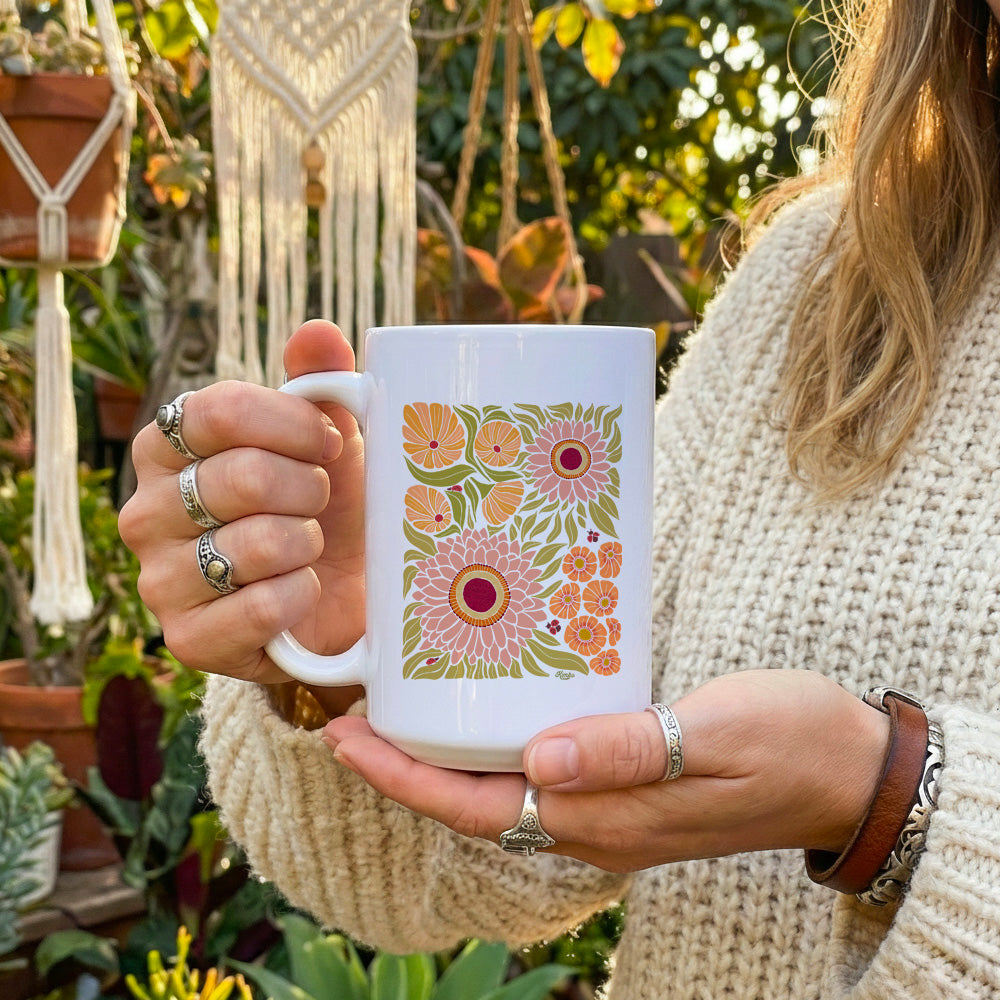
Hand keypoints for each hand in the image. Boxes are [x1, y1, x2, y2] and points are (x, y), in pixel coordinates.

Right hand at [119, 320, 365, 705]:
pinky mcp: (187, 640)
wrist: (341, 596)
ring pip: (255, 543)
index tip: (331, 443)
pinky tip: (303, 591)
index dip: (294, 425)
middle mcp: (145, 510)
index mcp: (168, 448)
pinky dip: (303, 595)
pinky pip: (262, 606)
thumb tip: (319, 332)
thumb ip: (320, 384)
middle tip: (321, 502)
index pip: (218, 411)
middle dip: (310, 489)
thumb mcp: (328, 441)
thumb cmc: (327, 508)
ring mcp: (158, 580)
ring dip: (307, 543)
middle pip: (243, 476)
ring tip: (309, 547)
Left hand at [321, 669, 889, 872]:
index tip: (348, 740)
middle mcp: (595, 823)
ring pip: (500, 791)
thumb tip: (538, 762)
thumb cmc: (788, 743)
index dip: (404, 777)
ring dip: (444, 758)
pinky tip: (487, 708)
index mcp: (604, 818)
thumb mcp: (714, 736)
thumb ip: (626, 751)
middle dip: (405, 768)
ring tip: (403, 709)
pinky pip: (540, 772)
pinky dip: (494, 746)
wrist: (847, 769)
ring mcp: (610, 809)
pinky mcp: (626, 784)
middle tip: (354, 717)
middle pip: (473, 803)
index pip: (476, 807)